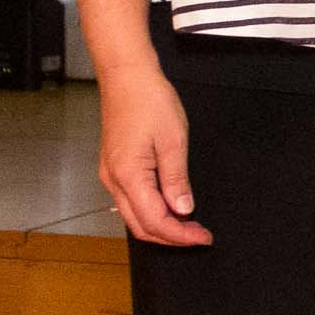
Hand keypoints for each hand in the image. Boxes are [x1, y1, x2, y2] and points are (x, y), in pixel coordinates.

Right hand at [96, 65, 208, 245]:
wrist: (127, 77)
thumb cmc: (149, 101)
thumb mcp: (173, 142)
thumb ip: (177, 180)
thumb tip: (183, 209)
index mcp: (128, 175)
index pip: (155, 221)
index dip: (180, 235)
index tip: (203, 237)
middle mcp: (113, 179)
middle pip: (140, 225)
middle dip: (171, 237)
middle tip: (199, 236)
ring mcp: (111, 174)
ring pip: (134, 216)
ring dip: (161, 226)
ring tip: (189, 224)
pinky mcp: (115, 167)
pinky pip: (131, 200)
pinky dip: (152, 211)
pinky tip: (171, 207)